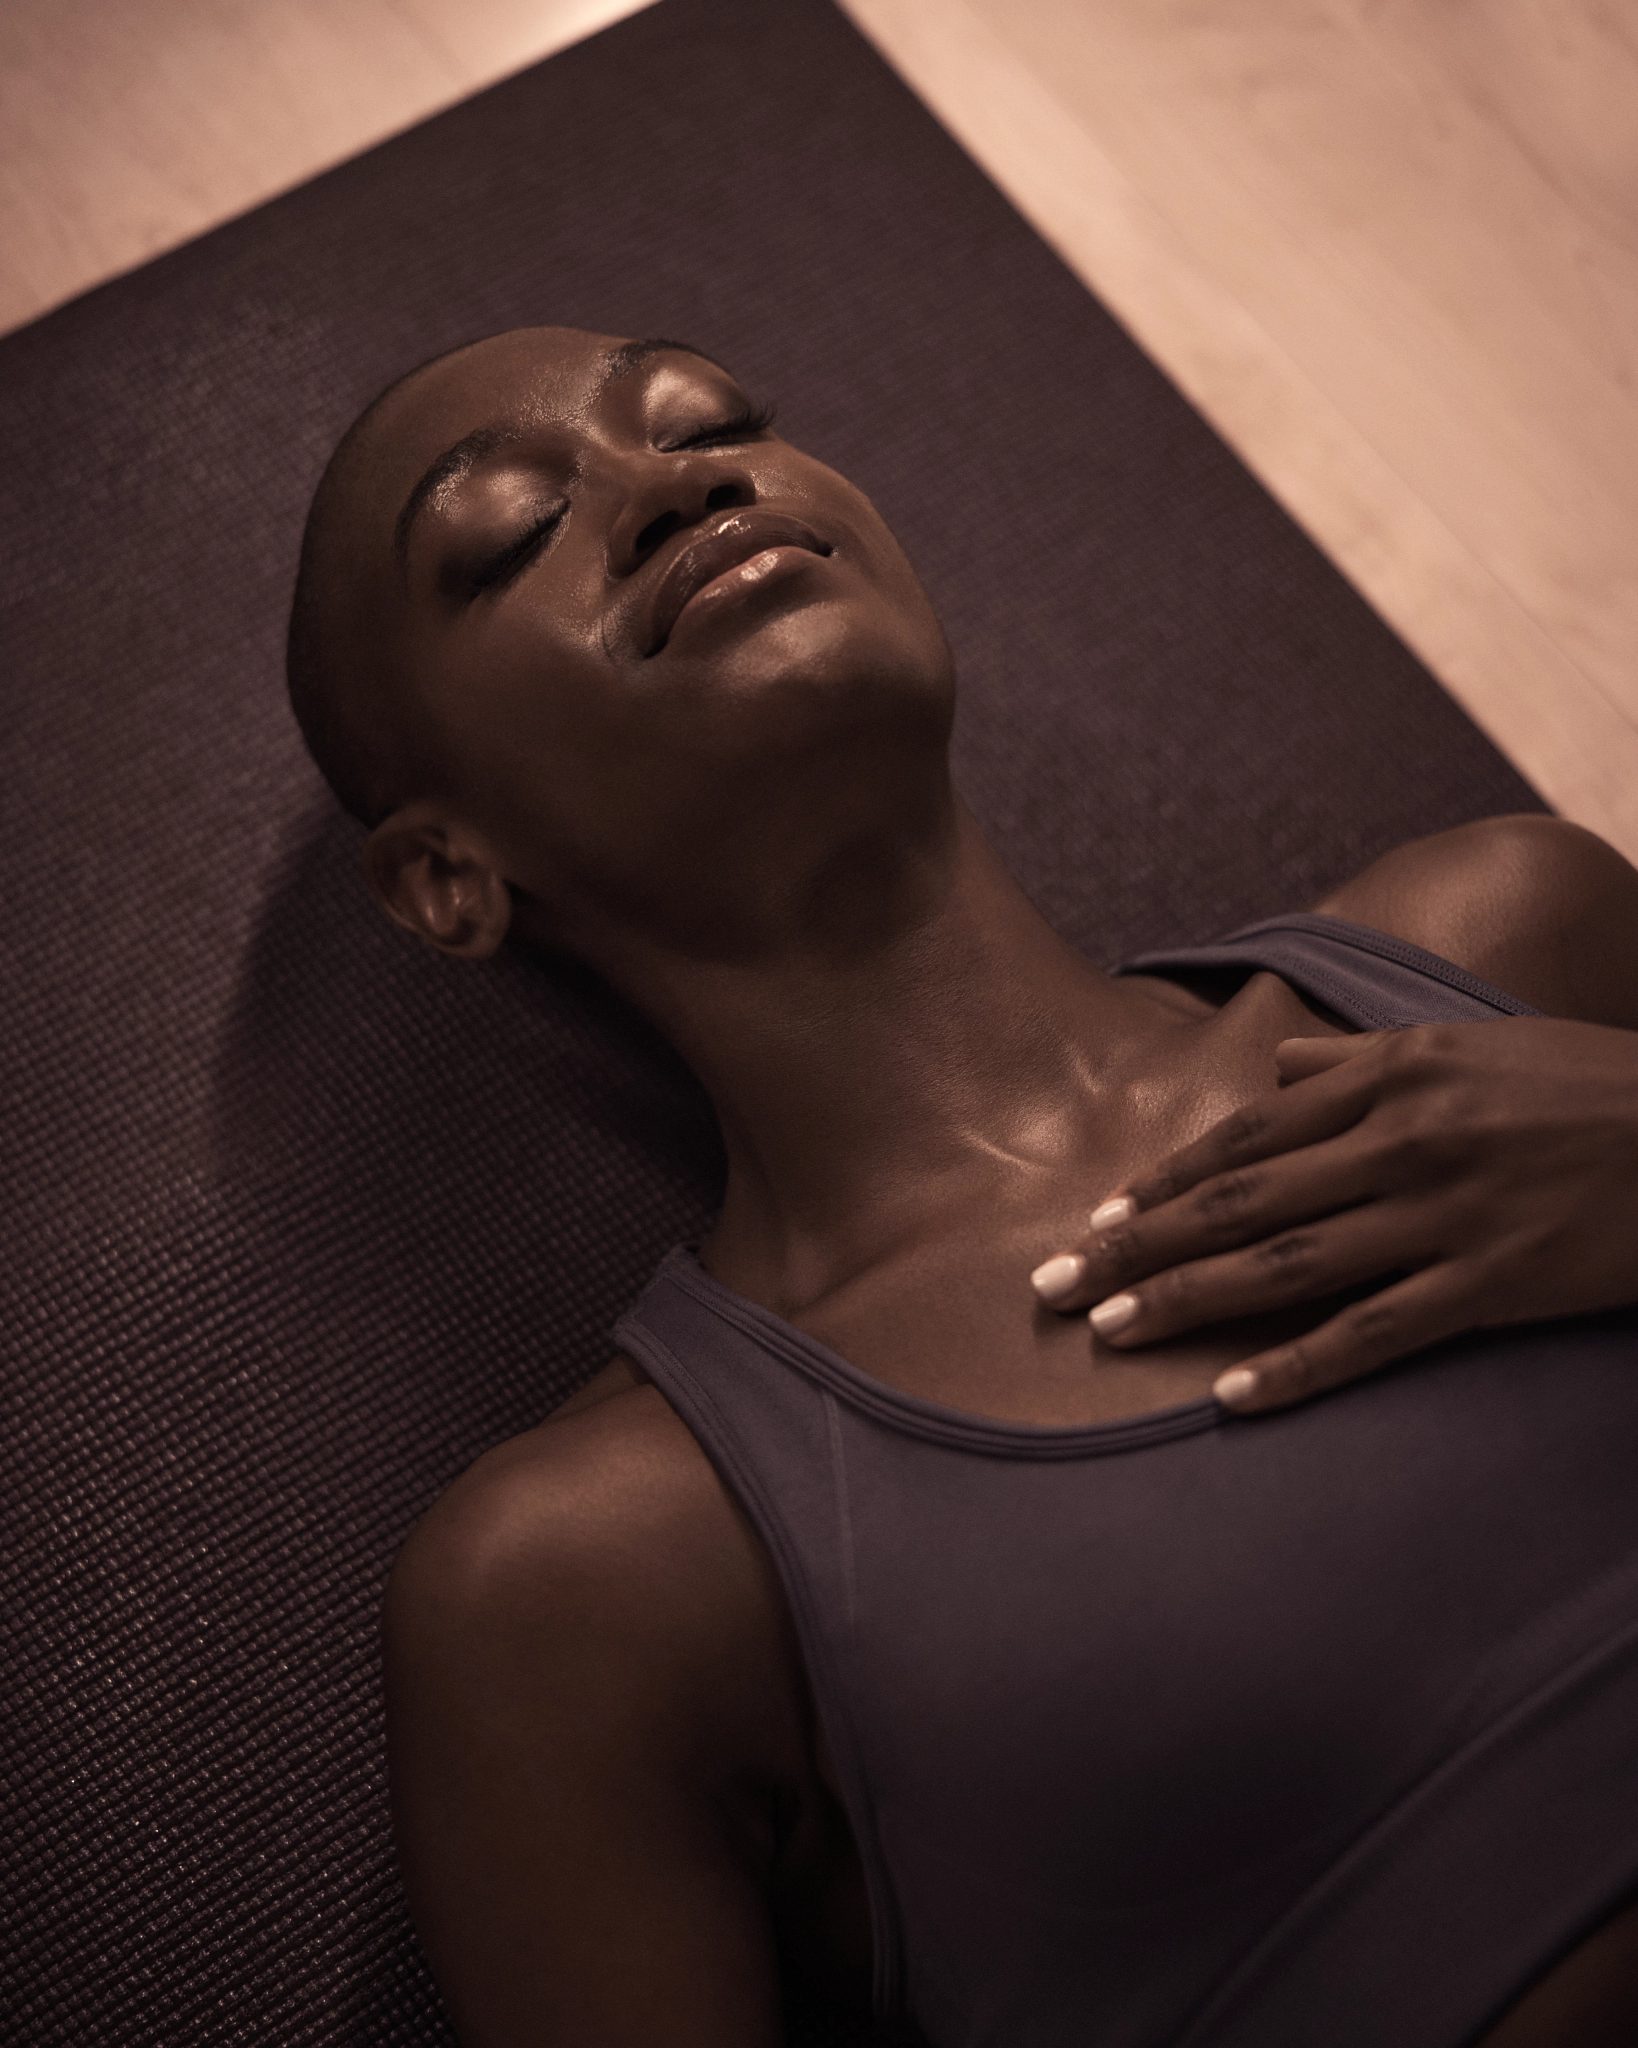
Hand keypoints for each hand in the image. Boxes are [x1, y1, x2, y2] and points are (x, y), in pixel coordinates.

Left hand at [1029, 1018, 1637, 1412]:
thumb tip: (1268, 1066)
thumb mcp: (1464, 1044)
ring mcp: (1444, 1216)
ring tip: (1110, 1332)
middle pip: (1241, 1203)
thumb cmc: (1582, 1085)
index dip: (1163, 1182)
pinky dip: (1300, 1366)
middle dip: (1137, 1246)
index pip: (1246, 1138)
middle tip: (1054, 1286)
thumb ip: (1355, 1059)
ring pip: (1288, 1265)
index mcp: (1388, 1077)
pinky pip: (1376, 1333)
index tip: (1095, 1219)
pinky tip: (1232, 1395)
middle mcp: (1400, 1141)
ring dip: (1189, 1300)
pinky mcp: (1492, 1285)